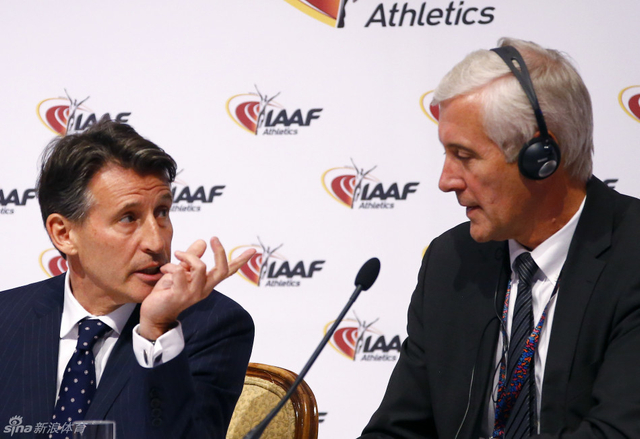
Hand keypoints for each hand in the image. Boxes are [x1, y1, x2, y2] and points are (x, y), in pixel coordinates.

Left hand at [139, 237, 254, 340]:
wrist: (154, 313)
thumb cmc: (167, 292)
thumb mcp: (181, 271)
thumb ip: (192, 258)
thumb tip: (203, 241)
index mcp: (207, 283)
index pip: (227, 272)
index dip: (240, 261)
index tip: (253, 251)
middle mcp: (204, 289)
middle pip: (221, 270)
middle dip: (219, 252)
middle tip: (214, 238)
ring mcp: (193, 294)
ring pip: (199, 267)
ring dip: (187, 256)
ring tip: (177, 254)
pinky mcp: (179, 295)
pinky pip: (179, 272)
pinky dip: (170, 266)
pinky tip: (164, 270)